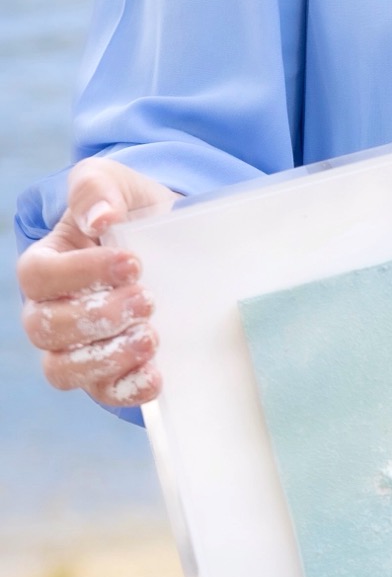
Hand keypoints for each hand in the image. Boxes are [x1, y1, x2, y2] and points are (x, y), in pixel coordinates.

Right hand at [17, 160, 177, 408]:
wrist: (167, 242)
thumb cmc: (128, 210)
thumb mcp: (114, 183)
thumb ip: (97, 189)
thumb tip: (100, 217)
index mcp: (44, 265)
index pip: (38, 277)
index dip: (81, 274)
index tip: (133, 263)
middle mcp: (47, 311)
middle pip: (45, 329)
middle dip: (98, 318)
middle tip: (148, 300)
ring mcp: (72, 347)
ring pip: (63, 370)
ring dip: (107, 358)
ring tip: (151, 338)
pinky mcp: (103, 373)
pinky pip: (100, 393)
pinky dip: (126, 389)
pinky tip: (156, 375)